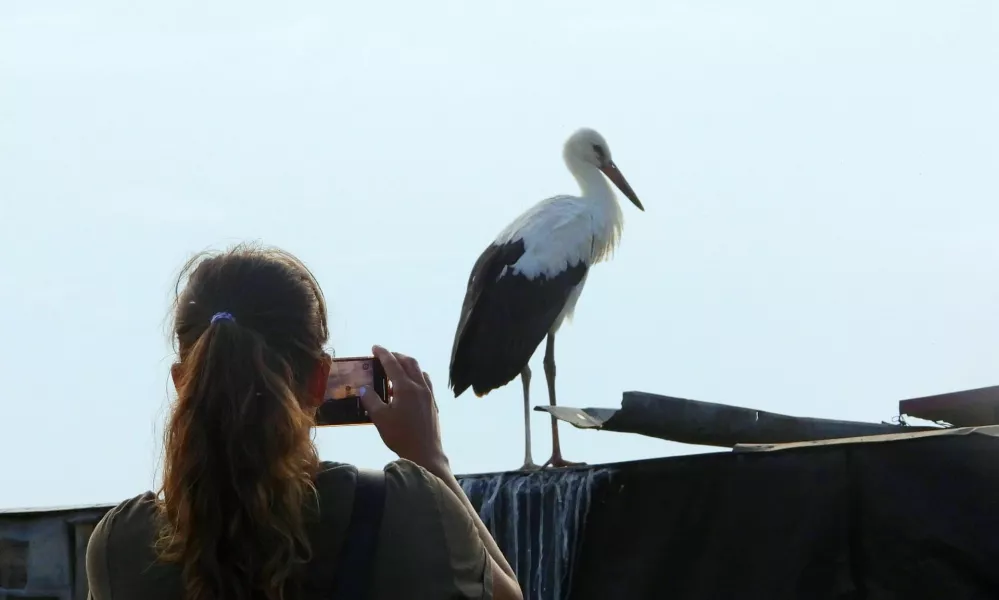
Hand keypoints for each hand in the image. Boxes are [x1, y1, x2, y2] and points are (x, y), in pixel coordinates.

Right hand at [359, 345, 449, 472]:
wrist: (424, 453)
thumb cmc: (400, 435)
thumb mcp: (380, 418)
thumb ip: (371, 400)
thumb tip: (364, 388)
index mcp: (406, 387)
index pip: (393, 364)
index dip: (383, 354)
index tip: (374, 347)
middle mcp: (420, 386)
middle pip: (410, 362)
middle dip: (396, 356)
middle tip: (384, 356)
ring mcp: (429, 394)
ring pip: (419, 371)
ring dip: (407, 365)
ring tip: (395, 370)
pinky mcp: (433, 403)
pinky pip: (425, 381)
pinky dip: (415, 376)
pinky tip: (408, 387)